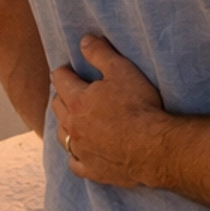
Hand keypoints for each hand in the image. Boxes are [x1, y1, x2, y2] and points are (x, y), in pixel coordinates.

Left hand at [51, 35, 167, 189]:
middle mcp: (73, 125)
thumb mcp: (121, 70)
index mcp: (77, 100)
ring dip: (64, 124)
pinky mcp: (90, 169)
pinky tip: (79, 153)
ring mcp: (80, 150)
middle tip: (69, 91)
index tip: (67, 69)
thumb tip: (84, 41)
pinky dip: (74, 155)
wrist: (151, 147)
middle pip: (57, 107)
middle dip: (61, 96)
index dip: (63, 72)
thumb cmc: (138, 105)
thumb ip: (100, 54)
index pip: (60, 80)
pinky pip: (74, 163)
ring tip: (71, 119)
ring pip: (61, 135)